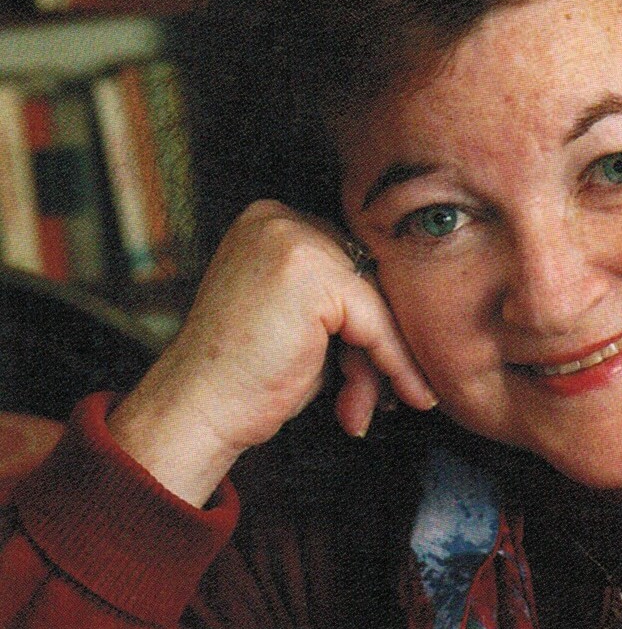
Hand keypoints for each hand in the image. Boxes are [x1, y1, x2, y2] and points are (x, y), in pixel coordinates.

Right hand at [108, 200, 436, 505]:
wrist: (198, 410)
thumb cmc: (248, 376)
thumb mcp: (304, 323)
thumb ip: (348, 301)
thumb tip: (416, 310)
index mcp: (272, 220)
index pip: (352, 264)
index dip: (370, 323)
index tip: (387, 369)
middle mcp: (279, 218)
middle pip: (368, 280)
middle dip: (375, 347)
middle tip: (380, 400)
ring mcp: (293, 240)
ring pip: (377, 303)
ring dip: (381, 363)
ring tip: (366, 408)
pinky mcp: (311, 274)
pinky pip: (377, 323)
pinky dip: (395, 364)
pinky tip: (411, 396)